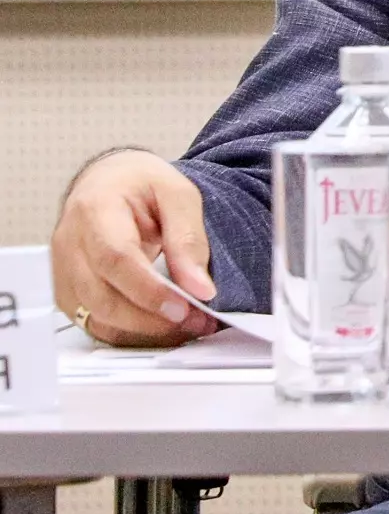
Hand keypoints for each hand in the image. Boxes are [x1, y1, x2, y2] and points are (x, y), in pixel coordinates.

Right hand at [52, 151, 218, 345]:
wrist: (109, 181)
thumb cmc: (140, 184)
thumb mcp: (178, 195)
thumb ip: (188, 239)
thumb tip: (200, 288)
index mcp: (95, 210)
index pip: (115, 259)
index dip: (149, 290)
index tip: (185, 307)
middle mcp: (69, 244)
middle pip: (101, 296)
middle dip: (150, 318)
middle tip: (196, 322)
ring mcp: (63, 270)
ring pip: (95, 316)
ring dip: (143, 330)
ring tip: (187, 327)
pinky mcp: (69, 290)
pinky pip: (93, 322)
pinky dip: (129, 332)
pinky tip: (161, 329)